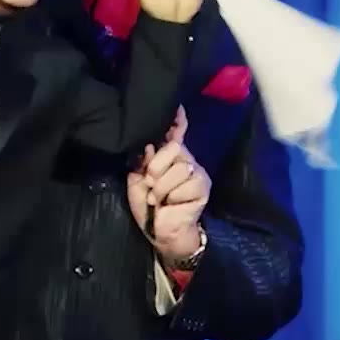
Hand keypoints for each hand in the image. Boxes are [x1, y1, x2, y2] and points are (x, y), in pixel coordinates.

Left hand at [128, 110, 211, 268]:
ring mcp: (196, 172)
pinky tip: (172, 203)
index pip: (176, 133)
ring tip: (158, 198)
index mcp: (168, 156)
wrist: (162, 232)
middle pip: (174, 148)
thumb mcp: (137, 182)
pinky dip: (174, 196)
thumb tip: (150, 146)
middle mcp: (184, 159)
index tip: (178, 108)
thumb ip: (142, 163)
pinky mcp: (202, 186)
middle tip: (151, 183)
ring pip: (179, 168)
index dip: (177, 121)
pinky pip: (188, 183)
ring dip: (163, 187)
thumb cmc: (149, 207)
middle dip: (157, 166)